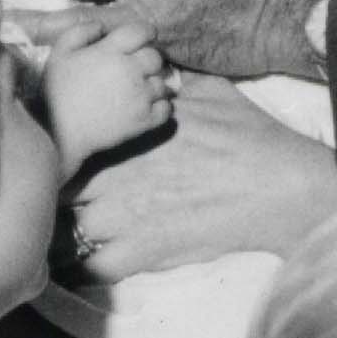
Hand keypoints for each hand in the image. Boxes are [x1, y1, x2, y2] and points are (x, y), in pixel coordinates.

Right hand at [30, 10, 168, 167]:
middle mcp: (131, 70)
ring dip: (153, 85)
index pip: (142, 31)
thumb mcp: (59, 53)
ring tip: (139, 90)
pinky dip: (161, 107)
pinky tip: (147, 107)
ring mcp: (140, 97)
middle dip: (148, 60)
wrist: (58, 133)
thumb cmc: (55, 92)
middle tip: (136, 69)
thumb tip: (102, 26)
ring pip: (162, 83)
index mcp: (112, 51)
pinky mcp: (144, 121)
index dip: (144, 33)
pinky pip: (166, 109)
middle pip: (156, 58)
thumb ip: (80, 32)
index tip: (140, 40)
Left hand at [67, 78, 336, 288]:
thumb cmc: (248, 135)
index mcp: (125, 136)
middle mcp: (116, 176)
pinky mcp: (147, 252)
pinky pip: (95, 268)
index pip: (68, 147)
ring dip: (66, 235)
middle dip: (57, 198)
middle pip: (59, 192)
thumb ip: (172, 83)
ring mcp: (127, 216)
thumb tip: (161, 68)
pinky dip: (86, 269)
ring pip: (68, 232)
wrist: (279, 184)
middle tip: (62, 205)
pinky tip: (88, 266)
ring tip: (69, 238)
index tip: (67, 166)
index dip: (63, 160)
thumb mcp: (207, 90)